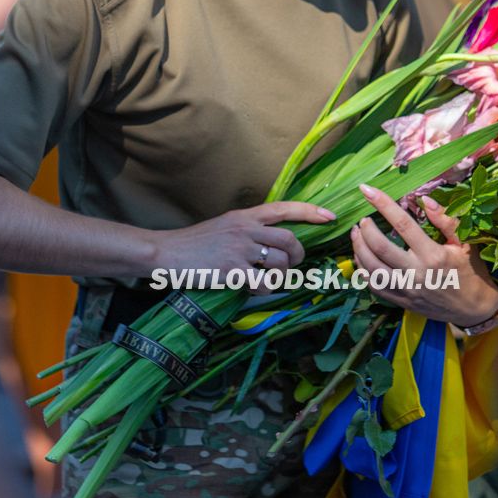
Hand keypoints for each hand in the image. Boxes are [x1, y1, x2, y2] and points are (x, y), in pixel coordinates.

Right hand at [152, 201, 334, 280]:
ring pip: (281, 264)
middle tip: (292, 265)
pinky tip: (254, 288)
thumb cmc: (195, 243)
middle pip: (290, 241)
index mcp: (245, 216)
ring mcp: (240, 250)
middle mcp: (246, 229)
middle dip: (298, 257)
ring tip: (269, 279)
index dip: (310, 212)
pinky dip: (266, 289)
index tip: (330, 217)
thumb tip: (275, 244)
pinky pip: (265, 284)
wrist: (166, 253)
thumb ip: (248, 229)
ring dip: (282, 276)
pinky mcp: (233, 271)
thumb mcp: (224, 226)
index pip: (284, 208)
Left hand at [351, 184, 497, 326]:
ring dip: (359, 249)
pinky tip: (361, 257)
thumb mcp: (465, 243)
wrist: (474, 309)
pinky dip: (363, 271)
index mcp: (433, 255)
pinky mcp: (402, 301)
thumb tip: (425, 199)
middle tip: (361, 219)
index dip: (383, 204)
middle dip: (365, 230)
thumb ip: (446, 220)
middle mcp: (417, 273)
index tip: (367, 190)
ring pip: (373, 269)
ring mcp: (407, 289)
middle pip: (381, 248)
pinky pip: (375, 287)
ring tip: (356, 234)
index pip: (402, 224)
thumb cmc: (471, 271)